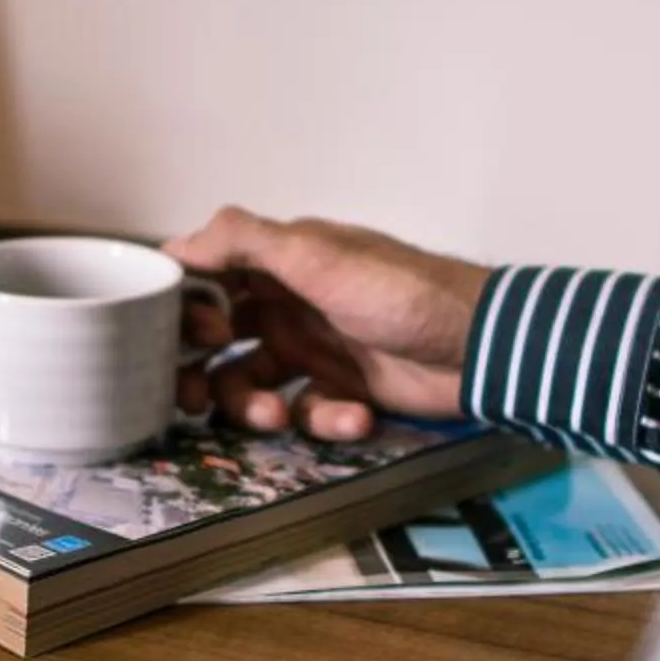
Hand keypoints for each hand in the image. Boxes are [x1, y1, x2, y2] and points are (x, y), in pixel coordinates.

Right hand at [164, 207, 492, 442]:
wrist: (482, 346)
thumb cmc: (403, 294)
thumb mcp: (320, 258)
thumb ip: (247, 243)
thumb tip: (177, 241)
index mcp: (278, 262)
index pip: (205, 278)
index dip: (184, 309)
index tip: (193, 336)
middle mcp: (286, 303)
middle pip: (214, 340)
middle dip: (199, 372)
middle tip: (195, 400)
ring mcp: (312, 348)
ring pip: (249, 383)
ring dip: (252, 405)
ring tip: (277, 416)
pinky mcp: (340, 390)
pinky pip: (304, 411)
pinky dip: (322, 419)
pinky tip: (353, 415)